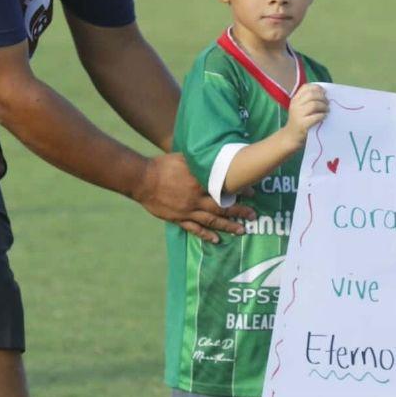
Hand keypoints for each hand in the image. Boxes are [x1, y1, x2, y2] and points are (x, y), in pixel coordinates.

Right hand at [133, 152, 250, 242]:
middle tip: (253, 215)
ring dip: (228, 226)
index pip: (224, 188)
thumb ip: (200, 161)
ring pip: (212, 221)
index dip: (239, 191)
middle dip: (239, 212)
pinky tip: (217, 240)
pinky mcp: (178, 219)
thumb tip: (215, 155)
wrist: (142, 180)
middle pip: (222, 207)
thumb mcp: (184, 158)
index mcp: (199, 182)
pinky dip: (206, 235)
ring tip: (241, 230)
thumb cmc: (162, 165)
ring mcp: (187, 210)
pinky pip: (195, 229)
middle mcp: (196, 198)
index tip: (252, 192)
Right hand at [284, 84, 329, 145]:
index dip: (318, 88)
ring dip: (324, 106)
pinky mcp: (302, 124)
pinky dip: (322, 115)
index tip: (324, 93)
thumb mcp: (301, 107)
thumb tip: (325, 94)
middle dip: (322, 97)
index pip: (306, 87)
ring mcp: (298, 114)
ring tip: (327, 110)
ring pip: (314, 104)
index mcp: (295, 99)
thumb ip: (309, 100)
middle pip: (311, 94)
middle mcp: (295, 105)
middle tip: (328, 103)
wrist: (291, 136)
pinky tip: (324, 117)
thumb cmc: (300, 120)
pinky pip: (316, 117)